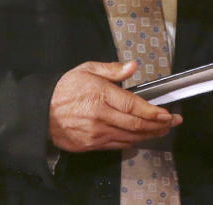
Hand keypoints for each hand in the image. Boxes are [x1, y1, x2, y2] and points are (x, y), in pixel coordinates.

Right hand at [49, 60, 181, 151]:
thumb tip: (133, 66)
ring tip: (162, 131)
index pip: (133, 106)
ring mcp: (95, 133)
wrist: (39, 111)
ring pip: (129, 138)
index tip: (167, 113)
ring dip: (149, 135)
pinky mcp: (90, 145)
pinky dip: (132, 142)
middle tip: (172, 123)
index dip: (154, 112)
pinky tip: (141, 138)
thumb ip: (112, 70)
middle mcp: (100, 116)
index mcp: (101, 95)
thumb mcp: (87, 69)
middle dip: (158, 125)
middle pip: (136, 125)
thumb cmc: (65, 88)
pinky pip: (117, 145)